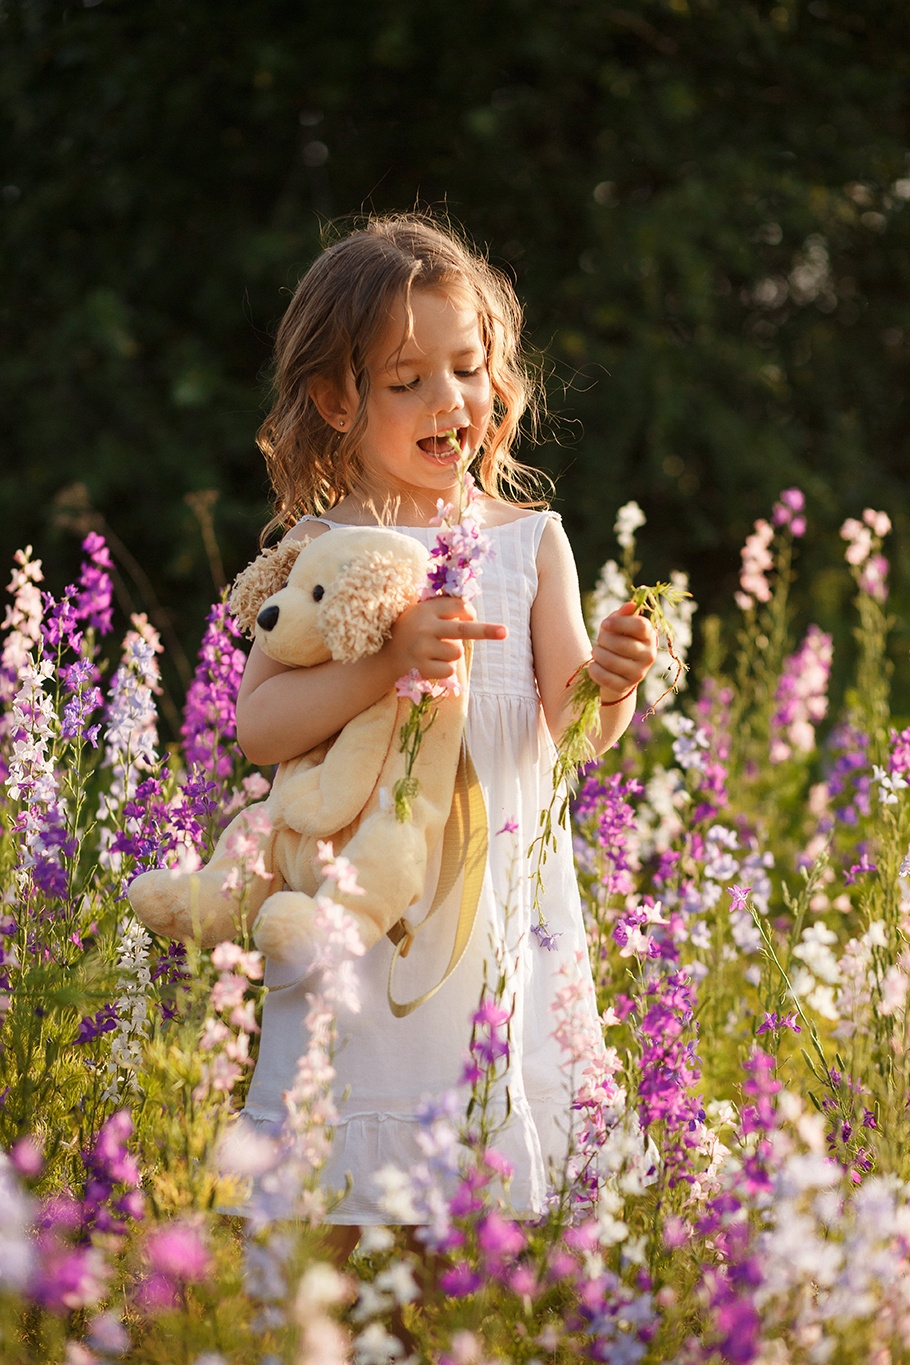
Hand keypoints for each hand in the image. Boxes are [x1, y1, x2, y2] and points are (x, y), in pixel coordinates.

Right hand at [387, 596, 506, 682]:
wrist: (384, 656)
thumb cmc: (410, 631)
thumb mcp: (422, 613)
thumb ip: (444, 609)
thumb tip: (473, 611)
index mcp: (427, 609)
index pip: (459, 607)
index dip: (470, 613)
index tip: (471, 617)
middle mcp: (424, 627)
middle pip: (464, 630)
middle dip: (486, 631)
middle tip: (505, 632)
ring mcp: (422, 648)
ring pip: (457, 652)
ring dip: (452, 653)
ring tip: (436, 651)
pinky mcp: (420, 667)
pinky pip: (449, 669)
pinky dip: (445, 669)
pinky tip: (430, 664)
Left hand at [588, 601, 657, 701]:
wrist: (617, 673)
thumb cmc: (618, 642)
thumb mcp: (620, 627)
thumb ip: (624, 615)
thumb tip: (631, 605)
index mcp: (649, 636)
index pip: (640, 626)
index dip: (619, 622)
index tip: (605, 624)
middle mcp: (649, 656)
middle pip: (621, 644)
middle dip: (603, 640)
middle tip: (600, 640)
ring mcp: (638, 673)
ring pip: (610, 661)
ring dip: (597, 654)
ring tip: (596, 652)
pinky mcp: (625, 687)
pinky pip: (604, 677)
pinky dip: (594, 669)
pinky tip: (593, 665)